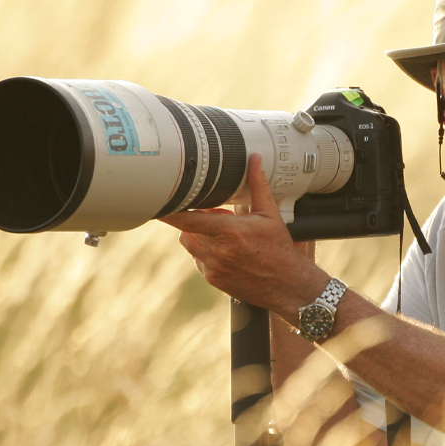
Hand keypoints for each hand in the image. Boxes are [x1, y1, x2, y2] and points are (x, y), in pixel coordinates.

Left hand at [161, 153, 329, 317]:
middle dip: (197, 219)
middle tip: (219, 217)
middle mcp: (218, 251)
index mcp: (230, 232)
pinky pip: (197, 259)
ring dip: (198, 235)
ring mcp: (213, 267)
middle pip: (187, 229)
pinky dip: (205, 252)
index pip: (189, 219)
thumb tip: (254, 160)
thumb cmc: (279, 249)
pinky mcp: (212, 278)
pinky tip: (225, 251)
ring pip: (189, 243)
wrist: (286, 285)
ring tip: (222, 234)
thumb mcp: (270, 214)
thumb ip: (258, 185)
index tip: (158, 204)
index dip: (170, 211)